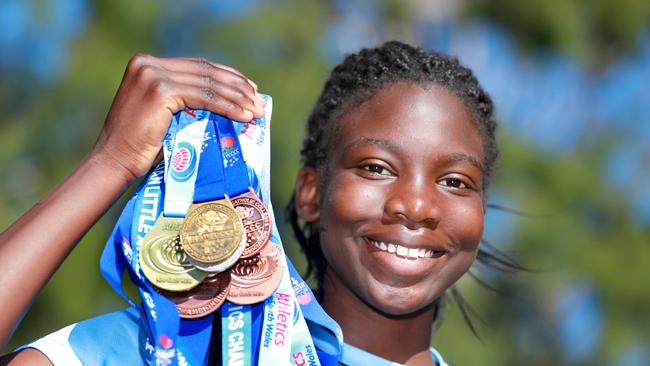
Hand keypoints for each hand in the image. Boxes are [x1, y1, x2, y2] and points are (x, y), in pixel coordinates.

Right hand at [91, 54, 265, 181]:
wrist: (114, 162)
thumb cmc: (140, 147)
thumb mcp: (163, 115)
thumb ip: (184, 100)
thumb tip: (226, 100)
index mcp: (146, 64)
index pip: (197, 66)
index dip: (227, 76)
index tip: (250, 88)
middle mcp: (147, 63)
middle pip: (205, 71)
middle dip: (237, 87)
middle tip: (259, 101)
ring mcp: (152, 75)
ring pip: (208, 84)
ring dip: (237, 98)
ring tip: (256, 111)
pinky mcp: (160, 90)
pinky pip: (204, 97)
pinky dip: (227, 107)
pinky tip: (243, 116)